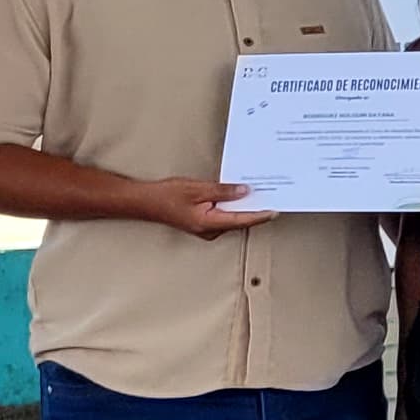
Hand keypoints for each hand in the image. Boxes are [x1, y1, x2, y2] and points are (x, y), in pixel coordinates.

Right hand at [140, 176, 272, 239]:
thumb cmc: (166, 196)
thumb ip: (223, 191)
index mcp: (210, 223)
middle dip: (255, 209)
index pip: (243, 220)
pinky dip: (232, 208)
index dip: (261, 215)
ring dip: (243, 208)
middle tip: (272, 197)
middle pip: (240, 220)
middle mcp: (210, 230)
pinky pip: (223, 217)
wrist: (144, 202)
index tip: (275, 210)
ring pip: (232, 219)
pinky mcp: (203, 224)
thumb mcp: (198, 189)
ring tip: (259, 195)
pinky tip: (237, 197)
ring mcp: (206, 229)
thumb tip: (245, 191)